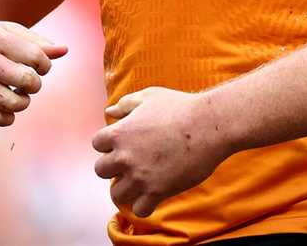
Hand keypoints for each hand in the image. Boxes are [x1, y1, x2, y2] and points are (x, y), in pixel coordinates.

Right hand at [0, 20, 66, 126]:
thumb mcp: (6, 31)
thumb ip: (36, 42)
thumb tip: (65, 50)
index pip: (36, 58)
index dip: (45, 66)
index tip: (39, 67)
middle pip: (26, 81)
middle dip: (34, 85)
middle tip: (28, 82)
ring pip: (12, 103)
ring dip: (22, 103)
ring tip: (18, 95)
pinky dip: (7, 117)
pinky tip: (6, 109)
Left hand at [91, 87, 232, 217]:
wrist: (209, 125)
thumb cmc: (181, 107)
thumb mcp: (150, 97)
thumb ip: (127, 103)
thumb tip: (111, 110)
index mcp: (120, 132)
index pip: (97, 144)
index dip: (109, 144)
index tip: (125, 144)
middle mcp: (125, 157)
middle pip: (101, 170)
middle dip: (114, 167)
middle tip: (131, 163)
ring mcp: (140, 176)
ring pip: (117, 194)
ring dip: (126, 189)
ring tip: (140, 182)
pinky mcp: (157, 192)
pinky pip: (139, 209)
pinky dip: (144, 205)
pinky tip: (154, 195)